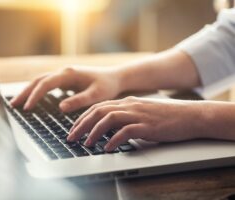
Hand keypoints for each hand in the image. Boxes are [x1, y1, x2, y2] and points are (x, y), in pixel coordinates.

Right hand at [10, 66, 121, 111]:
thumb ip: (79, 100)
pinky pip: (47, 85)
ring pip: (40, 81)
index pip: (46, 83)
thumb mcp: (96, 95)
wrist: (115, 77)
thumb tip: (60, 107)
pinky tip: (32, 100)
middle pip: (38, 80)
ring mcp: (63, 75)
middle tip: (12, 105)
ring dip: (28, 91)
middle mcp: (64, 72)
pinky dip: (37, 91)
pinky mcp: (65, 80)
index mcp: (69, 74)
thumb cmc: (107, 86)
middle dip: (24, 92)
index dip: (35, 96)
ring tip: (17, 103)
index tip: (27, 108)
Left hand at [68, 97, 208, 151]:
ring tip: (86, 144)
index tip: (74, 128)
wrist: (189, 115)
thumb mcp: (141, 112)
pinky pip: (126, 131)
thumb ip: (126, 116)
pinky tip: (108, 148)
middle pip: (98, 112)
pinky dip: (114, 140)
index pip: (98, 107)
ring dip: (94, 132)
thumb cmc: (165, 116)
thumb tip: (108, 128)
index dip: (83, 118)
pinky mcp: (147, 125)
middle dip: (81, 125)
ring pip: (108, 119)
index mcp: (126, 102)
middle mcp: (129, 105)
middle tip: (71, 137)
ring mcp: (138, 114)